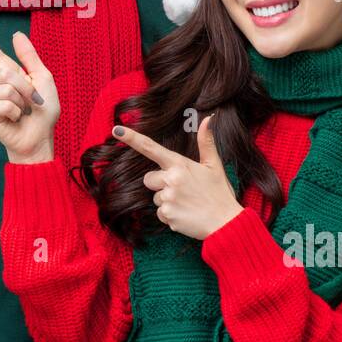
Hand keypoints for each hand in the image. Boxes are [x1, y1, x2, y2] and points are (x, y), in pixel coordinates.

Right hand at [0, 12, 58, 163]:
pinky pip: (2, 104)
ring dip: (22, 101)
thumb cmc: (43, 111)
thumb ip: (30, 56)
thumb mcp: (44, 79)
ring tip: (23, 111)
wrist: (39, 137)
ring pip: (6, 88)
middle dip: (26, 87)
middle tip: (32, 101)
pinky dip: (15, 112)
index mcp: (7, 70)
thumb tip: (16, 33)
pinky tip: (14, 119)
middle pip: (6, 71)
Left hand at [113, 113, 243, 239]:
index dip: (132, 139)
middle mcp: (170, 179)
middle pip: (149, 179)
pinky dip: (170, 215)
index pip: (151, 148)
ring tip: (188, 203)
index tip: (116, 130)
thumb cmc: (219, 193)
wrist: (225, 223)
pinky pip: (160, 213)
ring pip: (155, 197)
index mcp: (179, 164)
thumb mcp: (214, 165)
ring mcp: (167, 198)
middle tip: (183, 190)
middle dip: (160, 184)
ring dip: (167, 201)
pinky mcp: (167, 215)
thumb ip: (206, 142)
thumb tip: (208, 119)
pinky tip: (185, 214)